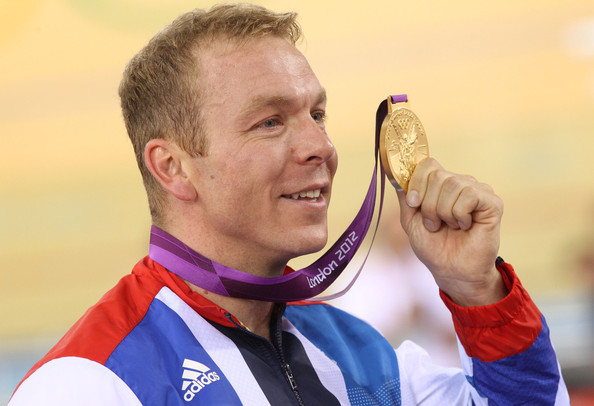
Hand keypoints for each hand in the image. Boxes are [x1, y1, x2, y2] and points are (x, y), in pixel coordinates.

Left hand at [396, 158, 506, 305]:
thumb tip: (399, 175)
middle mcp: (461, 182)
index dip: (417, 182)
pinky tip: (465, 226)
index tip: (413, 204)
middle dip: (428, 204)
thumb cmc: (434, 247)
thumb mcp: (410, 220)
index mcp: (442, 184)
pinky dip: (459, 215)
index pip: (428, 164)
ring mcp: (478, 190)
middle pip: (437, 174)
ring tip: (449, 226)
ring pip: (452, 184)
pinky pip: (469, 195)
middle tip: (435, 224)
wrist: (452, 271)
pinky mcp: (492, 202)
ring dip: (443, 212)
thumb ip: (405, 197)